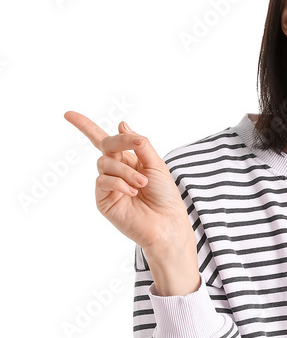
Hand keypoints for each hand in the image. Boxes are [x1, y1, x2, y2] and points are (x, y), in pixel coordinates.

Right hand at [64, 111, 193, 253]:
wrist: (167, 223)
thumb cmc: (165, 196)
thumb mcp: (156, 165)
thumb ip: (140, 145)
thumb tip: (121, 124)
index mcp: (129, 160)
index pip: (104, 141)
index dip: (85, 126)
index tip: (68, 114)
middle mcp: (116, 171)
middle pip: (105, 146)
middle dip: (119, 142)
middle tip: (136, 145)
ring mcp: (108, 185)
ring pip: (105, 163)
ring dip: (126, 171)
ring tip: (142, 184)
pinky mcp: (103, 200)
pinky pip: (102, 181)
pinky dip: (119, 183)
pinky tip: (132, 192)